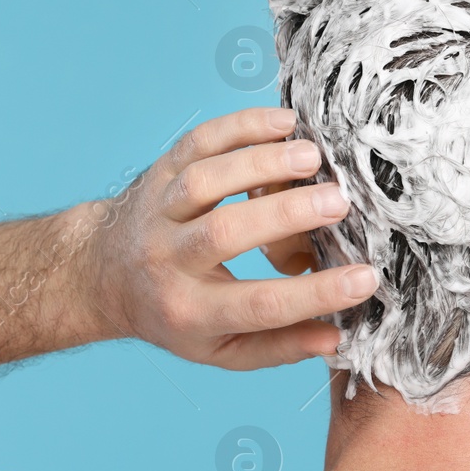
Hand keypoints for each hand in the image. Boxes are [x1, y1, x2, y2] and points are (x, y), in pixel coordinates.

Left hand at [81, 107, 377, 368]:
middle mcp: (169, 260)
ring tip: (314, 157)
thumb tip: (337, 337)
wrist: (103, 274)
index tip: (366, 278)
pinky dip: (239, 128)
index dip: (315, 294)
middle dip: (285, 215)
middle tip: (340, 203)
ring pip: (206, 181)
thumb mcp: (221, 348)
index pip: (260, 306)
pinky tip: (283, 123)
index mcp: (190, 310)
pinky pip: (198, 143)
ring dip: (260, 164)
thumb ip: (279, 346)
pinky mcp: (161, 171)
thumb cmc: (178, 313)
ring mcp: (160, 210)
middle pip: (226, 234)